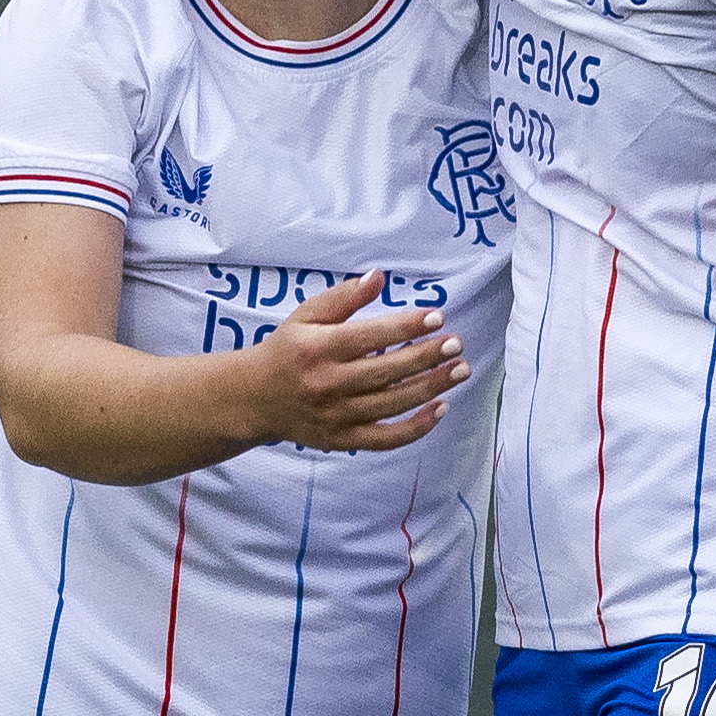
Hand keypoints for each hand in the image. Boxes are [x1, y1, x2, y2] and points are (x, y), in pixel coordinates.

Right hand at [236, 271, 470, 452]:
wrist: (255, 398)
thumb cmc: (287, 349)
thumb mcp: (306, 315)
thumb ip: (344, 296)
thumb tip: (379, 276)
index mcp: (318, 348)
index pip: (370, 335)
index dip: (407, 326)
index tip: (437, 317)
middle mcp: (328, 383)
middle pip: (387, 371)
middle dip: (427, 357)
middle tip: (457, 344)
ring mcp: (336, 416)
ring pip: (392, 404)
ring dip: (431, 387)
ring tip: (460, 370)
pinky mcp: (342, 440)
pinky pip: (385, 439)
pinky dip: (416, 428)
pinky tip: (440, 408)